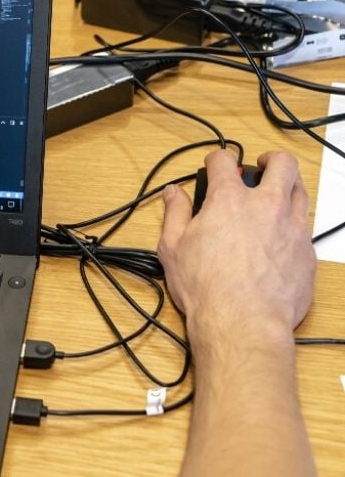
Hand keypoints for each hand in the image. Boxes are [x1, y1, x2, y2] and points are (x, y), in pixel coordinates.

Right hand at [158, 149, 314, 336]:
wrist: (243, 321)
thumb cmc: (206, 287)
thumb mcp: (173, 247)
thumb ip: (175, 214)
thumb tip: (173, 194)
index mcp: (229, 200)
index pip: (224, 162)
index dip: (216, 160)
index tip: (214, 165)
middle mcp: (266, 206)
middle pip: (282, 164)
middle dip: (270, 160)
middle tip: (260, 167)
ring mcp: (292, 228)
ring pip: (301, 190)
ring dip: (288, 186)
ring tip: (276, 195)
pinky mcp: (307, 252)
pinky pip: (306, 227)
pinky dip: (293, 224)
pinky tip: (280, 236)